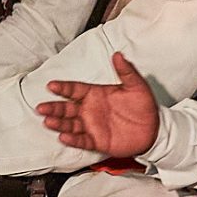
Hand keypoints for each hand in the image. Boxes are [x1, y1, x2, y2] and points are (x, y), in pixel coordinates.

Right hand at [39, 52, 161, 156]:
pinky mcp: (98, 141)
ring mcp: (92, 126)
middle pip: (67, 108)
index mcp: (96, 94)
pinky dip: (73, 139)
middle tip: (41, 107)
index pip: (75, 89)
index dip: (63, 87)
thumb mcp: (137, 86)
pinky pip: (82, 141)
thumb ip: (126, 71)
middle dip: (54, 108)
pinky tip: (64, 137)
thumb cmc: (143, 105)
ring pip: (71, 124)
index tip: (51, 85)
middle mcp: (90, 110)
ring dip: (59, 123)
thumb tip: (118, 54)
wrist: (154, 129)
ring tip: (48, 122)